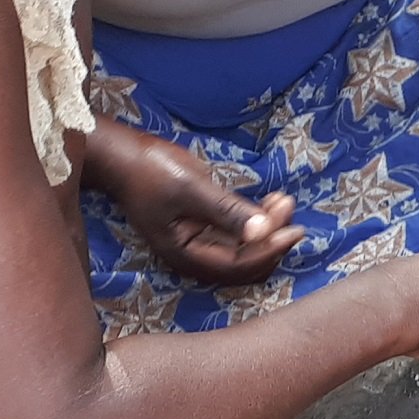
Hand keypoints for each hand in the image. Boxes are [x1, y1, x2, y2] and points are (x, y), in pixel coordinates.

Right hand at [84, 124, 302, 286]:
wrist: (124, 154)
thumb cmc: (151, 171)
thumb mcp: (191, 189)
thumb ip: (227, 211)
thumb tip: (265, 231)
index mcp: (185, 256)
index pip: (236, 265)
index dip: (268, 250)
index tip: (293, 228)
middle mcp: (193, 255)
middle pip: (243, 261)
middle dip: (270, 240)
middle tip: (290, 212)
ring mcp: (198, 240)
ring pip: (243, 246)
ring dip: (267, 228)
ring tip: (285, 202)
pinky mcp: (204, 223)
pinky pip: (237, 231)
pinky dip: (255, 219)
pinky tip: (272, 201)